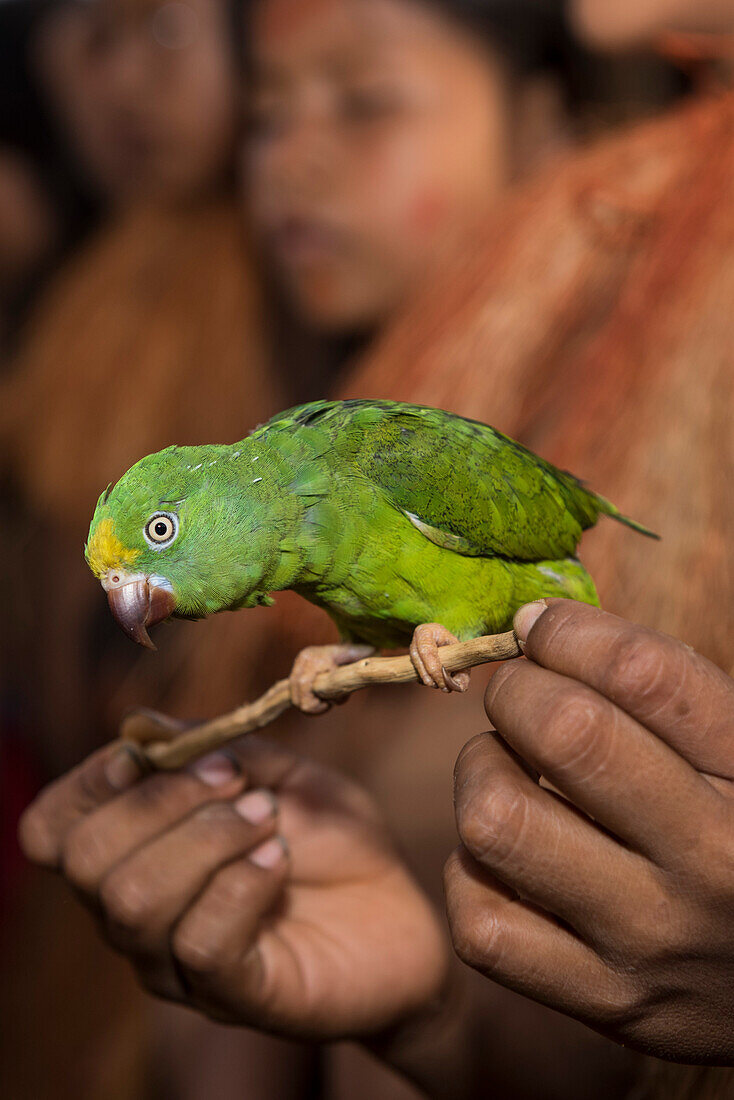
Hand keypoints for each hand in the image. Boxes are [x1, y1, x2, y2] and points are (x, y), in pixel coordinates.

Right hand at [19, 735, 446, 1040]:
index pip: (54, 830)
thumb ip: (216, 748)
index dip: (85, 784)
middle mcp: (138, 918)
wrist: (403, 914)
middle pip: (88, 863)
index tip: (144, 752)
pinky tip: (279, 861)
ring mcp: (179, 966)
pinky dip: (240, 884)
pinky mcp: (236, 995)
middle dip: (160, 803)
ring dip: (206, 839)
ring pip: (136, 904)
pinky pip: (201, 945)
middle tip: (236, 780)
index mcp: (137, 854)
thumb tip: (142, 726)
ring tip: (268, 818)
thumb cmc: (331, 840)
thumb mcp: (281, 773)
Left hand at [446, 598, 733, 1063]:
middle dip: (517, 692)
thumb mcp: (731, 751)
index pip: (641, 672)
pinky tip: (503, 856)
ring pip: (500, 822)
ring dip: (481, 775)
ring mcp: (652, 938)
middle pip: (564, 732)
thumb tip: (535, 624)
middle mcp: (711, 858)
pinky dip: (472, 873)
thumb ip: (659, 686)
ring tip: (505, 772)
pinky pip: (483, 923)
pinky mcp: (605, 1002)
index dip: (568, 632)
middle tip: (522, 699)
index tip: (543, 629)